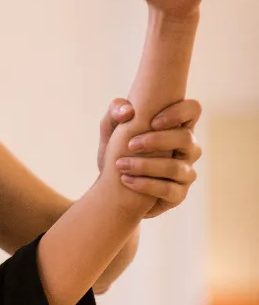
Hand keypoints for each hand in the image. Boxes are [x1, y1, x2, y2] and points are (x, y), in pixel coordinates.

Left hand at [97, 97, 200, 216]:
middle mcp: (187, 149)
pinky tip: (126, 180)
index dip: (179, 112)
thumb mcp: (111, 130)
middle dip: (157, 140)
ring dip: (146, 165)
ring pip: (176, 167)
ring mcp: (185, 173)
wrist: (111, 188)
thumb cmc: (118, 152)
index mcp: (176, 128)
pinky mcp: (178, 194)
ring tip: (120, 165)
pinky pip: (169, 190)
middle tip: (130, 145)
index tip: (153, 121)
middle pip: (186, 138)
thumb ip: (115, 112)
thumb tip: (127, 111)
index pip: (192, 109)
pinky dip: (146, 185)